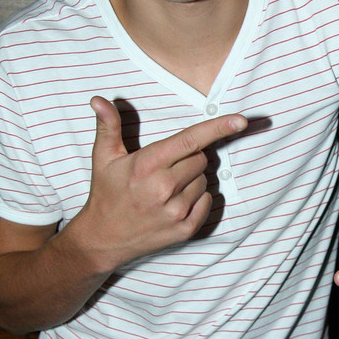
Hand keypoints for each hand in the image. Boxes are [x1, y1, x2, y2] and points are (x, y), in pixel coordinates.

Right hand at [77, 96, 247, 270]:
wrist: (102, 239)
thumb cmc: (106, 193)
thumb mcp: (104, 157)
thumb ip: (108, 126)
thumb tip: (99, 99)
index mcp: (146, 165)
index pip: (190, 140)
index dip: (218, 127)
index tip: (240, 120)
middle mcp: (163, 188)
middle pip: (201, 159)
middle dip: (189, 158)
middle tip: (166, 168)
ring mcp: (176, 211)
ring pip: (204, 181)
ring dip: (192, 180)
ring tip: (166, 188)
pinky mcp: (185, 229)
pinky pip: (207, 202)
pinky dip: (197, 199)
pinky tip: (175, 202)